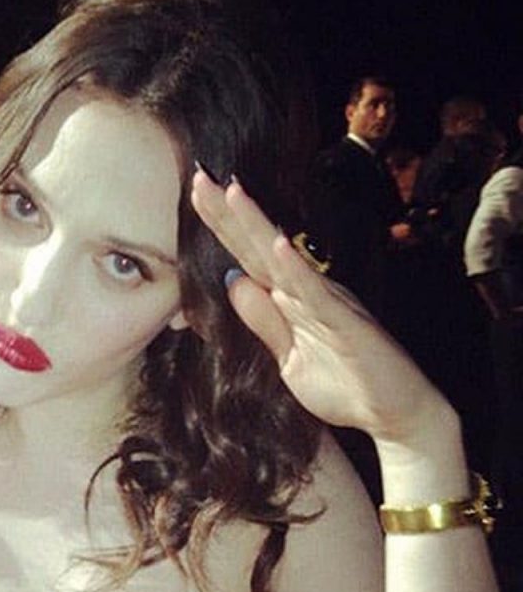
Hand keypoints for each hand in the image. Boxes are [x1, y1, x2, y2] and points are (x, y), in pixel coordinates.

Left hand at [190, 168, 449, 449]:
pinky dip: (298, 271)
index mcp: (293, 299)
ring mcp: (330, 305)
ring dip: (259, 226)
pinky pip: (319, 296)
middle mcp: (310, 292)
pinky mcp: (348, 326)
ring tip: (233, 192)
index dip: (223, 227)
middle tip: (201, 177)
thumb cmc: (345, 385)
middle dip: (231, 213)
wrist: (395, 415)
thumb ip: (261, 322)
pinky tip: (281, 246)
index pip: (248, 258)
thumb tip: (230, 282)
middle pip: (261, 248)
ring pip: (286, 260)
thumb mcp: (288, 358)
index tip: (196, 193)